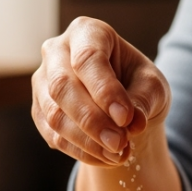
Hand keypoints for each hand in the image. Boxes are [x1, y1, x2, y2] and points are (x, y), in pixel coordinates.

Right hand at [32, 17, 170, 166]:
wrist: (122, 103)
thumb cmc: (138, 84)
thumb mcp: (152, 85)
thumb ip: (144, 100)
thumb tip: (133, 123)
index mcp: (87, 32)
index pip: (88, 58)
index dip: (105, 91)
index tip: (127, 119)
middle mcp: (56, 51)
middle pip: (62, 86)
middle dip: (92, 120)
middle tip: (120, 144)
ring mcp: (42, 81)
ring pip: (54, 114)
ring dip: (87, 141)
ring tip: (119, 155)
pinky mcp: (39, 110)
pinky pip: (53, 135)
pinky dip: (81, 151)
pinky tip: (106, 158)